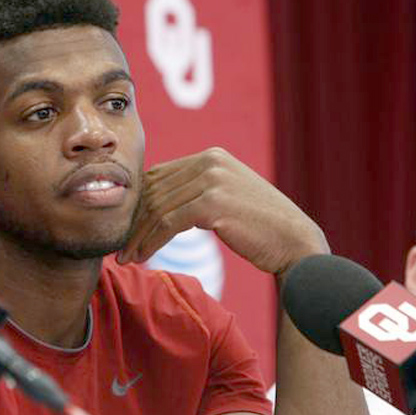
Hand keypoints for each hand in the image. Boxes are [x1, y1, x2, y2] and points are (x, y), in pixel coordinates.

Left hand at [118, 147, 328, 275]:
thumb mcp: (227, 197)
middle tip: (120, 246)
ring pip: (157, 207)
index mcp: (211, 157)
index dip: (138, 204)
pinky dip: (150, 241)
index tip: (126, 229)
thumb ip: (197, 191)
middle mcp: (210, 161)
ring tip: (125, 257)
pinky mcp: (213, 202)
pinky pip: (167, 222)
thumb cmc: (260, 228)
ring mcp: (212, 179)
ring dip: (137, 235)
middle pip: (155, 191)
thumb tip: (157, 201)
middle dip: (134, 221)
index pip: (160, 176)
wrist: (296, 244)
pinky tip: (141, 257)